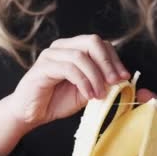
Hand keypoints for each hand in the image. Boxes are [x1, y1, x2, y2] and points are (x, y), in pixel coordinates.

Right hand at [10, 34, 130, 129]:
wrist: (31, 113)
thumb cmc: (56, 101)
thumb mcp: (88, 93)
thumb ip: (103, 85)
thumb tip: (125, 82)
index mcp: (74, 49)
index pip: (100, 44)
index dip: (114, 59)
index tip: (124, 77)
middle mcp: (62, 47)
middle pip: (92, 42)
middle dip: (108, 63)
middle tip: (115, 82)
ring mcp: (51, 55)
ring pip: (81, 56)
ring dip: (95, 77)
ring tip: (99, 95)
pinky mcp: (43, 67)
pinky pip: (69, 68)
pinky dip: (83, 82)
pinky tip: (88, 95)